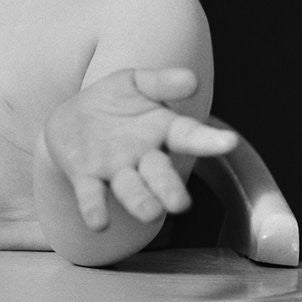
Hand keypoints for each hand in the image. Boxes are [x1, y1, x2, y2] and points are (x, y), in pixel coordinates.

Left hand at [44, 67, 236, 230]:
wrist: (71, 120)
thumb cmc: (114, 102)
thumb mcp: (135, 82)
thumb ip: (162, 82)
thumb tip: (192, 79)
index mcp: (162, 131)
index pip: (188, 136)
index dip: (208, 140)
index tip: (229, 142)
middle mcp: (143, 158)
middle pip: (161, 175)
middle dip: (169, 189)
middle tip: (180, 204)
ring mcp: (115, 171)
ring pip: (131, 190)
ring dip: (140, 202)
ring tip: (150, 213)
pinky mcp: (86, 178)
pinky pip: (92, 196)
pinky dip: (95, 208)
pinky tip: (99, 222)